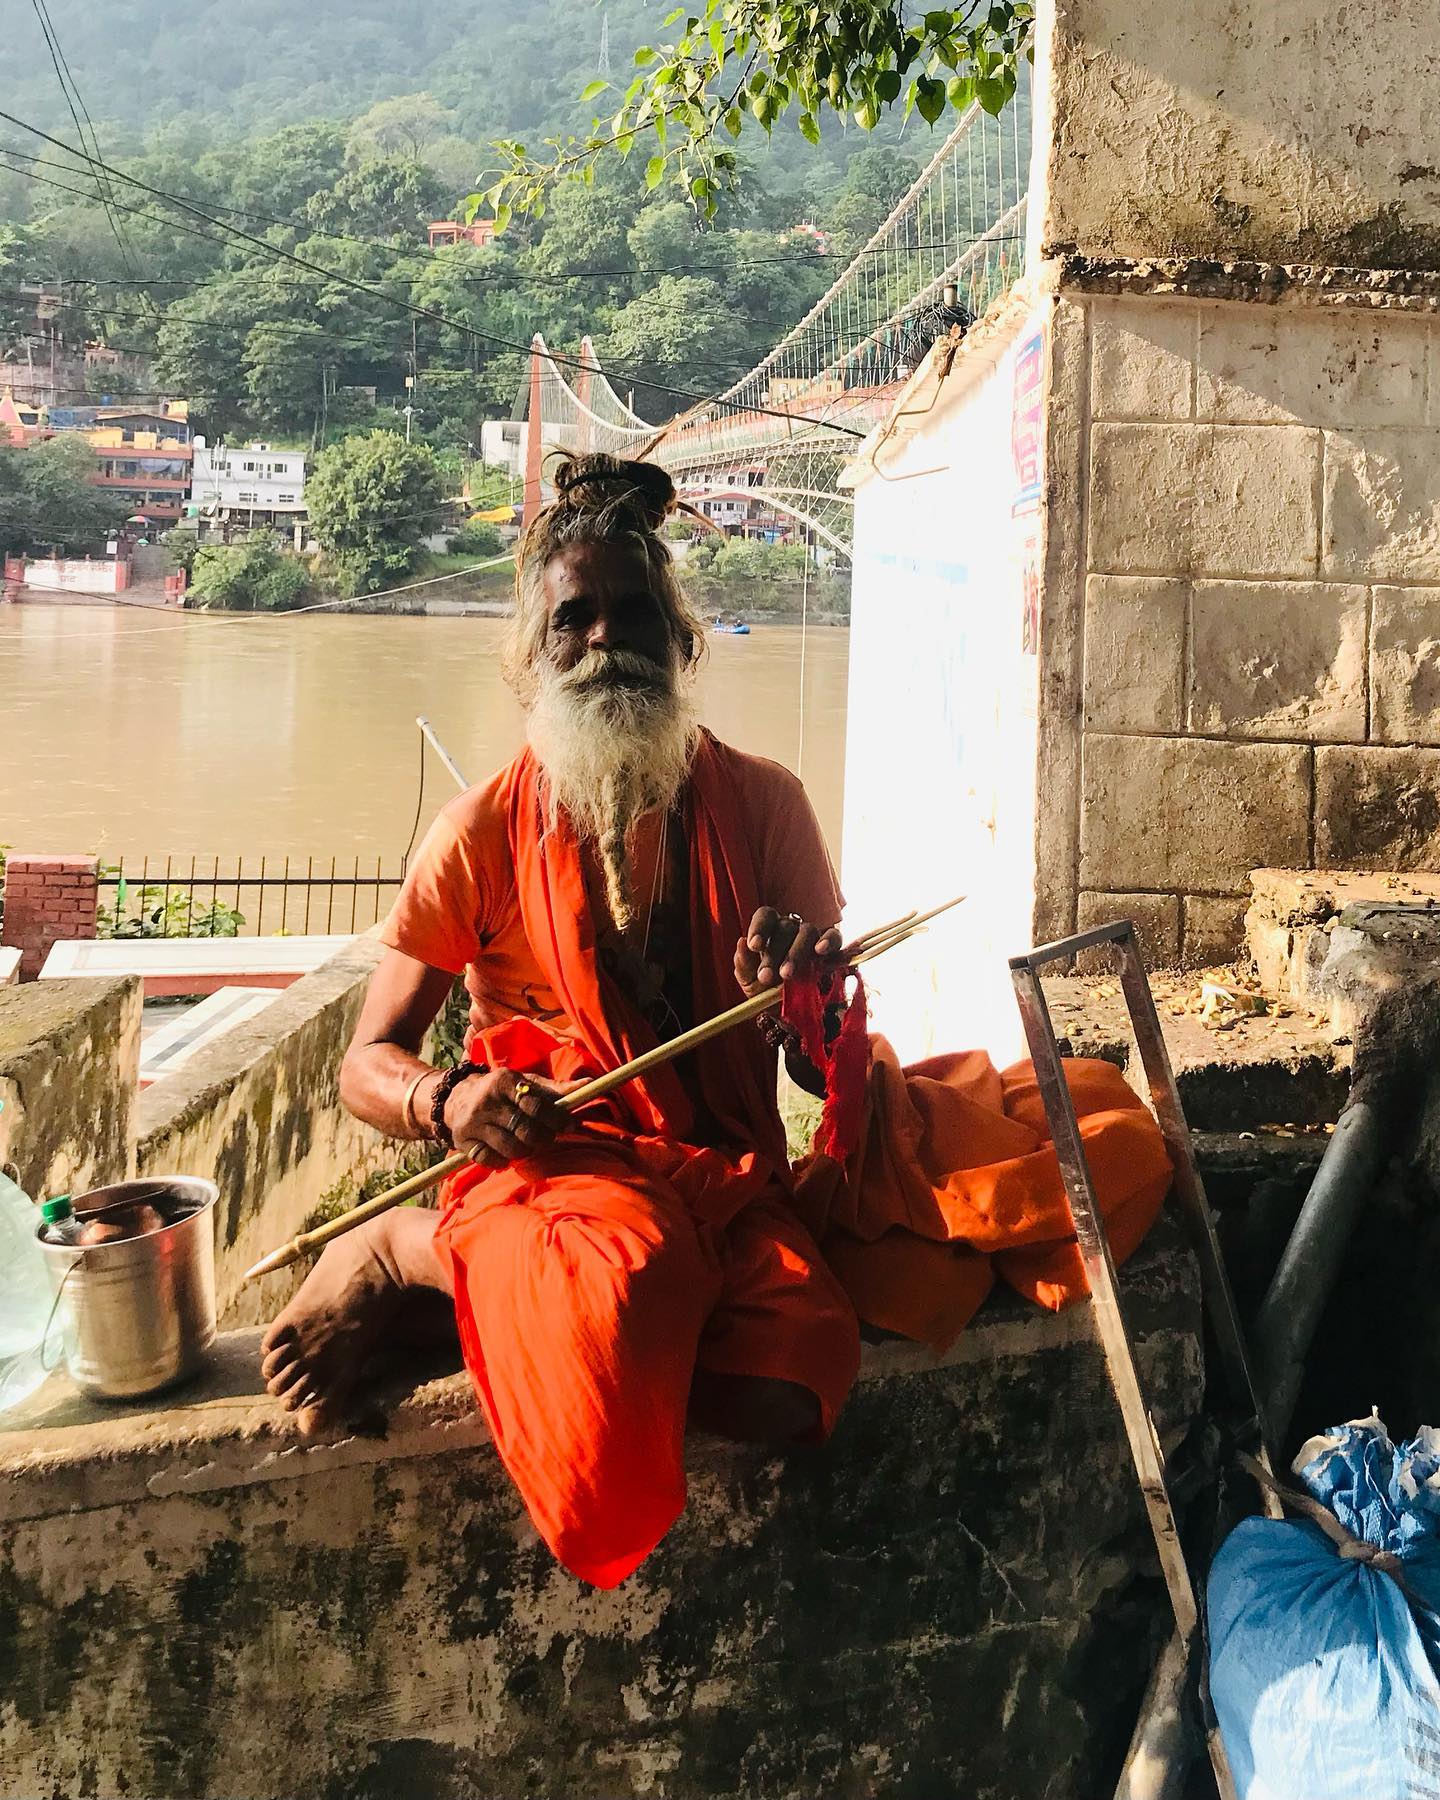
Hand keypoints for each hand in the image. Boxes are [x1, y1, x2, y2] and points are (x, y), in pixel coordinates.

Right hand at [440, 1068, 576, 1167]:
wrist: (456, 1097)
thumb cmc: (502, 1092)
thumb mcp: (526, 1083)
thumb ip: (555, 1089)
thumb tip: (588, 1084)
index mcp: (504, 1081)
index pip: (536, 1105)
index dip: (557, 1119)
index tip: (569, 1125)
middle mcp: (487, 1101)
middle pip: (526, 1130)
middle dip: (544, 1138)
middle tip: (547, 1138)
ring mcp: (473, 1122)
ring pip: (511, 1148)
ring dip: (526, 1151)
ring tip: (527, 1144)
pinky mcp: (463, 1141)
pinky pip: (492, 1160)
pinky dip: (504, 1161)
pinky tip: (507, 1151)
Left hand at [734, 906, 841, 1000]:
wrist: (791, 1012)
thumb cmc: (768, 990)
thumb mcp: (750, 982)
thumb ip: (743, 965)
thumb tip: (741, 942)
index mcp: (770, 930)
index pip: (765, 916)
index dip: (759, 927)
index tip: (754, 946)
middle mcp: (792, 929)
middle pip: (784, 928)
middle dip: (774, 954)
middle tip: (766, 977)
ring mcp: (813, 936)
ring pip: (807, 932)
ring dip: (796, 953)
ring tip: (787, 975)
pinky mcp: (832, 948)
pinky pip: (834, 937)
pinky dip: (828, 941)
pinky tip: (821, 951)